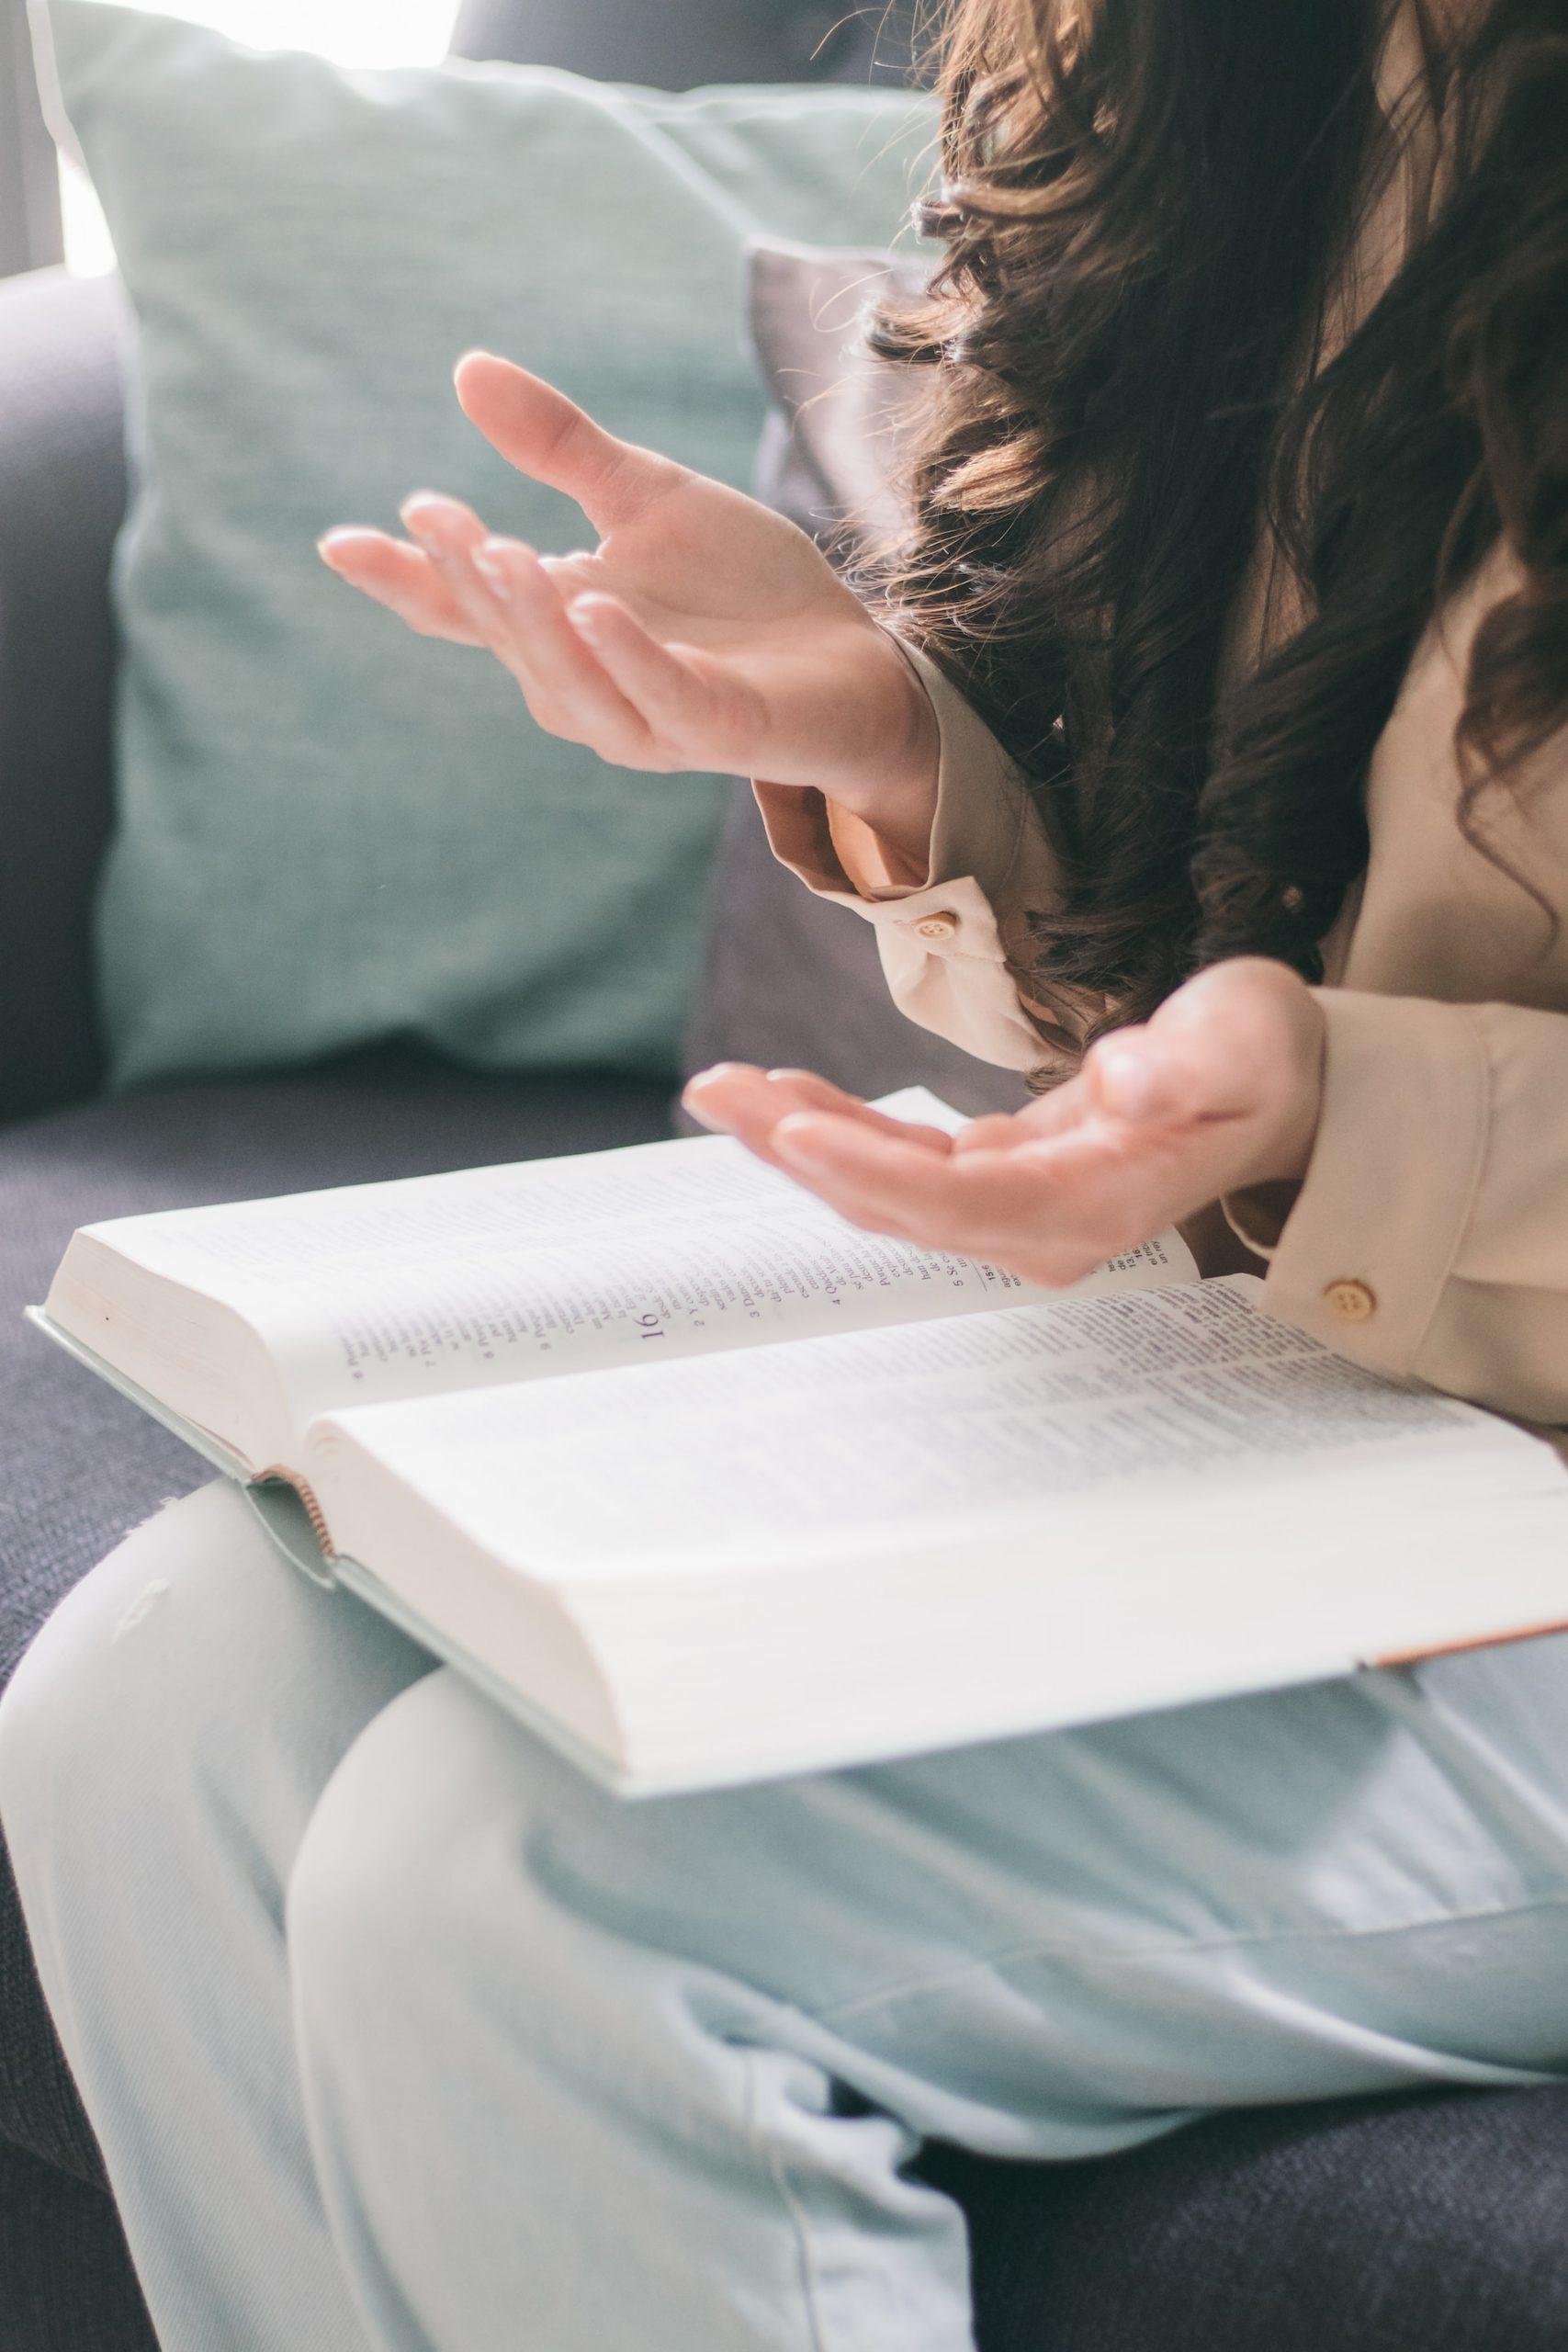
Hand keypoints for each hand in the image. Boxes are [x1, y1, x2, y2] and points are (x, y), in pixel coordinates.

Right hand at [317, 352, 938, 860]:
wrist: (854, 658)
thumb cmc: (744, 592)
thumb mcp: (647, 497)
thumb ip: (562, 448)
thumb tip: (466, 369)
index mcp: (560, 627)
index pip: (463, 608)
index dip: (404, 580)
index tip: (339, 541)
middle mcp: (586, 685)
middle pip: (508, 637)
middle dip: (470, 579)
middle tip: (438, 515)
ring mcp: (648, 718)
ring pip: (569, 680)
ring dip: (532, 623)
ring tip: (504, 552)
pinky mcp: (717, 732)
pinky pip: (660, 698)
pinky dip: (626, 658)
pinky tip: (595, 607)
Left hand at [684, 961, 1325, 1284]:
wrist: (1282, 1088)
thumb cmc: (1262, 1060)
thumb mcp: (1241, 1042)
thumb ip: (1182, 1068)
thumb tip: (1120, 1085)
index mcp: (1093, 1205)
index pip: (959, 1200)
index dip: (871, 1170)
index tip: (794, 1128)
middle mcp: (1042, 1227)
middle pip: (897, 1203)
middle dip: (799, 1150)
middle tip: (714, 1089)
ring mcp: (1016, 1211)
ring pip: (885, 1189)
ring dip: (799, 1143)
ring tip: (721, 1089)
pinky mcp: (998, 1180)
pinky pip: (900, 1168)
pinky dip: (839, 1133)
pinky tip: (786, 1097)